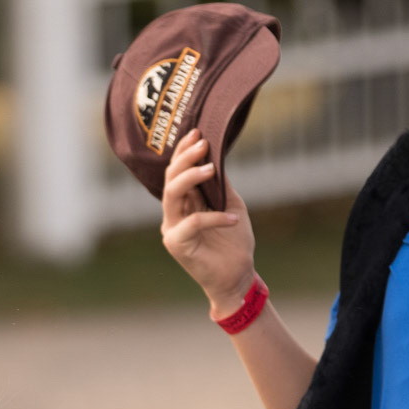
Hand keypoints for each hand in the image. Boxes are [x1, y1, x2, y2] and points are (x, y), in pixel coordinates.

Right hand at [160, 129, 258, 316]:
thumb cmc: (234, 243)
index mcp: (183, 203)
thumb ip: (220, 185)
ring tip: (211, 168)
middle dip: (185, 159)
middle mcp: (173, 214)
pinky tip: (233, 218)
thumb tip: (217, 156)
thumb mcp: (231, 205)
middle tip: (203, 144)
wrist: (237, 276)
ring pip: (172, 195)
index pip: (176, 172)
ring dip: (191, 178)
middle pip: (171, 179)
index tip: (198, 132)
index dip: (183, 151)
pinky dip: (214, 217)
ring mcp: (172, 229)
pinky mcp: (177, 245)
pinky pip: (193, 222)